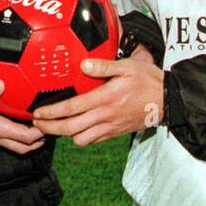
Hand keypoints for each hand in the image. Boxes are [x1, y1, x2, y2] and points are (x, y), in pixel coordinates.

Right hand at [0, 80, 43, 154]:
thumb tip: (0, 84)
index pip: (26, 137)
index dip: (41, 132)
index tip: (49, 122)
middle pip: (24, 147)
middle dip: (39, 142)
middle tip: (49, 130)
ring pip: (16, 147)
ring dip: (29, 142)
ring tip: (39, 131)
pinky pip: (7, 141)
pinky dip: (17, 136)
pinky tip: (18, 124)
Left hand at [33, 46, 162, 146]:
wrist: (168, 100)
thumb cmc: (148, 80)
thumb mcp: (127, 66)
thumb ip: (104, 66)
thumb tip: (82, 65)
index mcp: (105, 99)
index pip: (72, 108)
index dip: (51, 112)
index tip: (37, 113)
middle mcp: (105, 116)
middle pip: (70, 129)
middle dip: (50, 128)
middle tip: (37, 124)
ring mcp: (110, 127)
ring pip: (80, 139)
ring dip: (66, 134)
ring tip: (55, 126)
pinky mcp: (115, 133)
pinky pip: (93, 141)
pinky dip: (81, 137)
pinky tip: (77, 128)